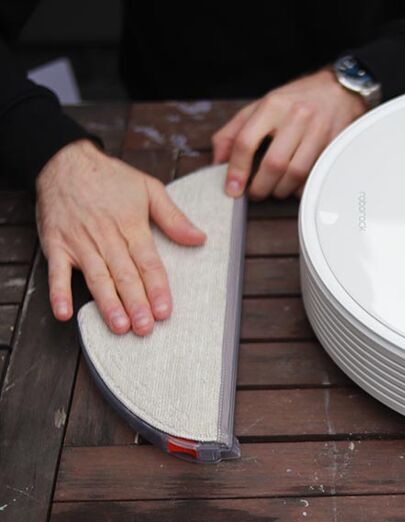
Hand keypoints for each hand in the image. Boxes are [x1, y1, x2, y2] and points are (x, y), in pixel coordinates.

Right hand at [36, 139, 205, 334]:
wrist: (64, 161)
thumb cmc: (110, 177)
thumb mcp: (149, 188)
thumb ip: (174, 217)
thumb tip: (199, 238)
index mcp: (131, 226)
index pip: (148, 263)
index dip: (157, 288)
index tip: (165, 310)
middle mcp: (106, 237)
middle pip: (124, 275)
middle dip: (136, 303)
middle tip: (145, 328)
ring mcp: (80, 243)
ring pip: (96, 278)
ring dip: (107, 303)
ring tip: (119, 326)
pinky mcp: (56, 245)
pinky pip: (56, 272)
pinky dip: (58, 293)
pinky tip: (65, 313)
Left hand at [212, 68, 366, 199]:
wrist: (336, 91)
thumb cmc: (295, 101)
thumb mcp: (259, 107)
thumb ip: (233, 132)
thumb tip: (217, 162)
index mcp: (272, 106)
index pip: (246, 142)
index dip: (236, 170)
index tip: (232, 188)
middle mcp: (295, 116)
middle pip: (273, 163)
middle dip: (260, 187)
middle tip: (255, 193)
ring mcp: (317, 130)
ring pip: (296, 173)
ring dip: (281, 190)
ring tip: (274, 189)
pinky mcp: (333, 144)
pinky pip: (314, 175)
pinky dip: (301, 187)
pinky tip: (294, 185)